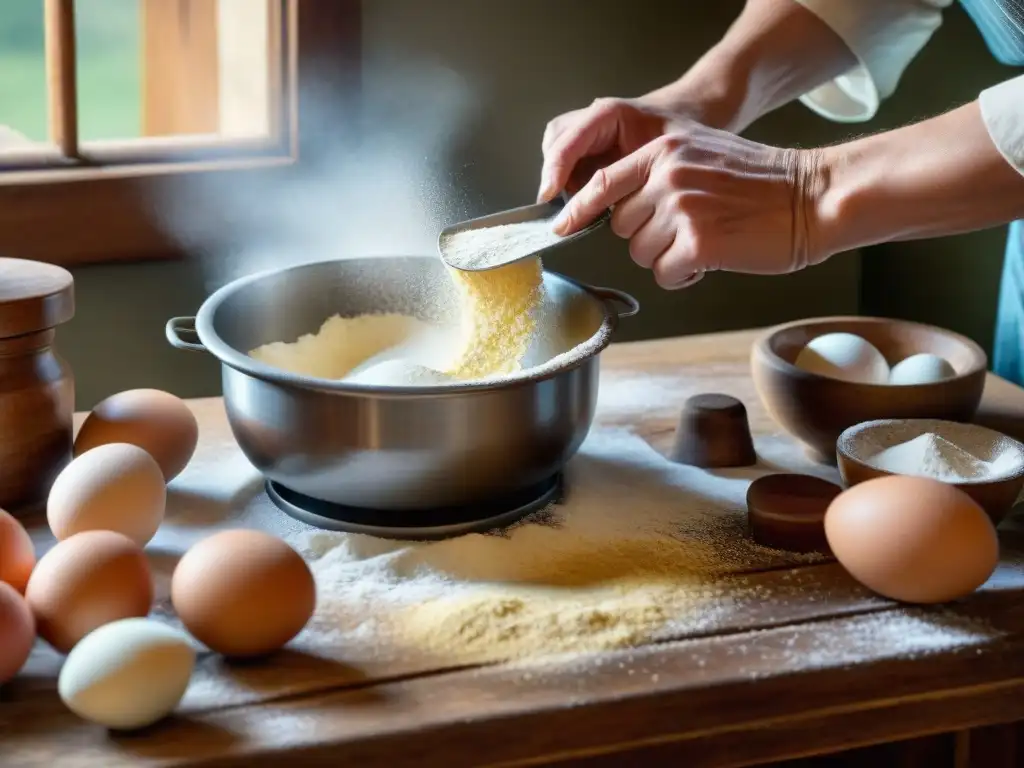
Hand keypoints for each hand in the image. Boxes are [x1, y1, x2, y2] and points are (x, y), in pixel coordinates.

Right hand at [538, 97, 691, 202]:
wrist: (693, 118)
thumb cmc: (684, 133)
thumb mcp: (668, 152)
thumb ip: (639, 176)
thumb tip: (608, 208)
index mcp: (610, 114)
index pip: (568, 138)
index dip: (556, 168)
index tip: (549, 195)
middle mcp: (594, 120)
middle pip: (556, 143)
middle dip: (555, 174)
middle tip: (565, 205)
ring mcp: (591, 133)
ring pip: (558, 154)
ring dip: (562, 182)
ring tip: (579, 206)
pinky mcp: (592, 148)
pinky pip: (570, 166)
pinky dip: (572, 186)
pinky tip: (589, 203)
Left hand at [553, 121, 827, 288]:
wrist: (813, 197)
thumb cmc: (763, 183)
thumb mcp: (702, 155)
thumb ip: (659, 172)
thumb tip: (619, 204)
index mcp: (664, 152)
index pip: (602, 183)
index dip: (576, 209)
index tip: (561, 225)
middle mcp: (666, 177)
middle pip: (622, 227)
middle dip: (648, 236)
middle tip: (689, 229)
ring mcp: (680, 210)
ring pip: (642, 254)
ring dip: (669, 257)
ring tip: (707, 240)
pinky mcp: (697, 244)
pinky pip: (666, 274)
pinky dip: (685, 275)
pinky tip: (713, 259)